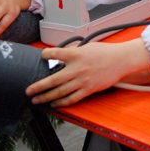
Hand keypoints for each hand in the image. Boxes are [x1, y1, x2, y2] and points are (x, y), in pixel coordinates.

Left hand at [26, 39, 149, 106]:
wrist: (120, 60)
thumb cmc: (105, 52)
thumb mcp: (87, 47)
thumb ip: (73, 51)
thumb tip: (61, 54)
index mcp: (76, 54)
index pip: (55, 54)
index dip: (45, 55)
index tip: (40, 56)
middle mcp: (77, 68)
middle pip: (53, 80)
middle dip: (39, 86)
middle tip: (29, 90)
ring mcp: (82, 81)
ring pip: (60, 92)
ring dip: (47, 97)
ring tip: (37, 100)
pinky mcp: (89, 89)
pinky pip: (72, 98)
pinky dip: (62, 102)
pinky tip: (54, 104)